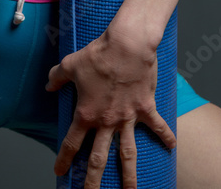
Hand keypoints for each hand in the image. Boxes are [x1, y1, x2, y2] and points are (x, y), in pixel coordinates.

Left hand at [45, 25, 176, 187]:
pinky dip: (166, 137)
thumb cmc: (98, 54)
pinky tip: (172, 148)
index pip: (72, 143)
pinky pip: (157, 126)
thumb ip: (57, 77)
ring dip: (129, 176)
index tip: (59, 172)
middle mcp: (107, 121)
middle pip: (99, 159)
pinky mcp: (145, 108)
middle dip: (94, 181)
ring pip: (128, 154)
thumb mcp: (70, 64)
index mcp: (87, 113)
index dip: (64, 159)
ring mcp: (128, 117)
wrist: (126, 46)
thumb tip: (48, 85)